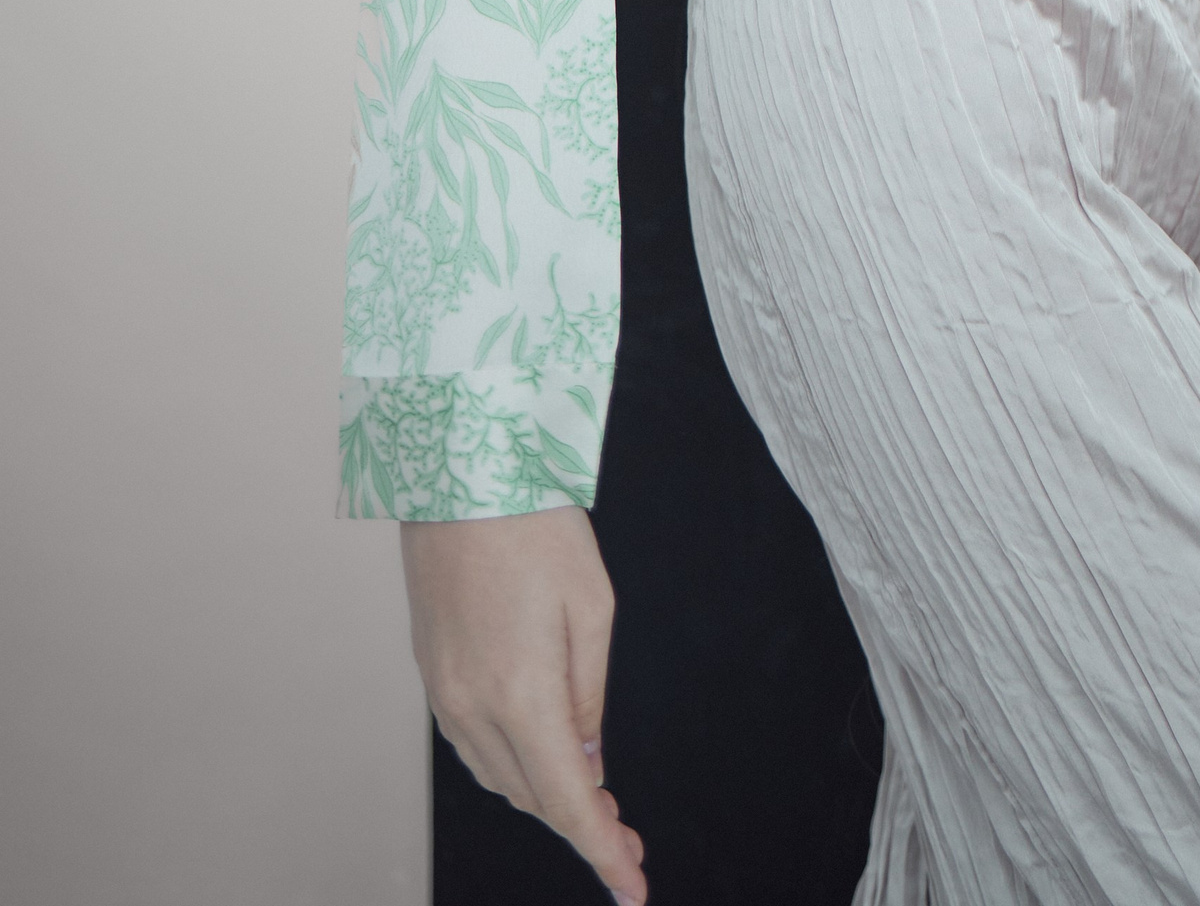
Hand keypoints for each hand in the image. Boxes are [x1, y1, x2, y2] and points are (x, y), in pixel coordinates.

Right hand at [399, 503, 644, 902]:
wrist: (458, 472)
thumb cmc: (531, 524)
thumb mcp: (591, 604)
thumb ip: (590, 691)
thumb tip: (586, 753)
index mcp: (520, 692)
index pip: (566, 799)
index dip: (601, 849)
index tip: (630, 885)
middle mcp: (472, 706)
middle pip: (532, 796)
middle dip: (581, 825)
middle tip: (626, 838)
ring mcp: (444, 693)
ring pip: (499, 777)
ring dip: (545, 796)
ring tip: (593, 800)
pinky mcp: (431, 673)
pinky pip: (474, 744)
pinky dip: (512, 764)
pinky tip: (543, 754)